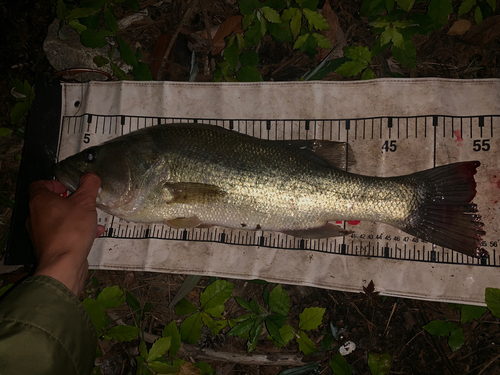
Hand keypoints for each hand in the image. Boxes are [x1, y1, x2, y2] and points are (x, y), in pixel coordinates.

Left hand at [27, 173, 104, 294]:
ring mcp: (40, 233)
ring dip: (74, 216)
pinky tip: (93, 233)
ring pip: (58, 219)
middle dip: (68, 200)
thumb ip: (89, 186)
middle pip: (49, 202)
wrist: (64, 264)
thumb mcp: (85, 202)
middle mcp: (35, 217)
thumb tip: (91, 175)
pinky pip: (63, 233)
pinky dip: (75, 230)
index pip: (39, 185)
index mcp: (39, 201)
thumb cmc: (71, 230)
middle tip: (82, 200)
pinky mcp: (49, 247)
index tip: (69, 186)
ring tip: (91, 218)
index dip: (54, 182)